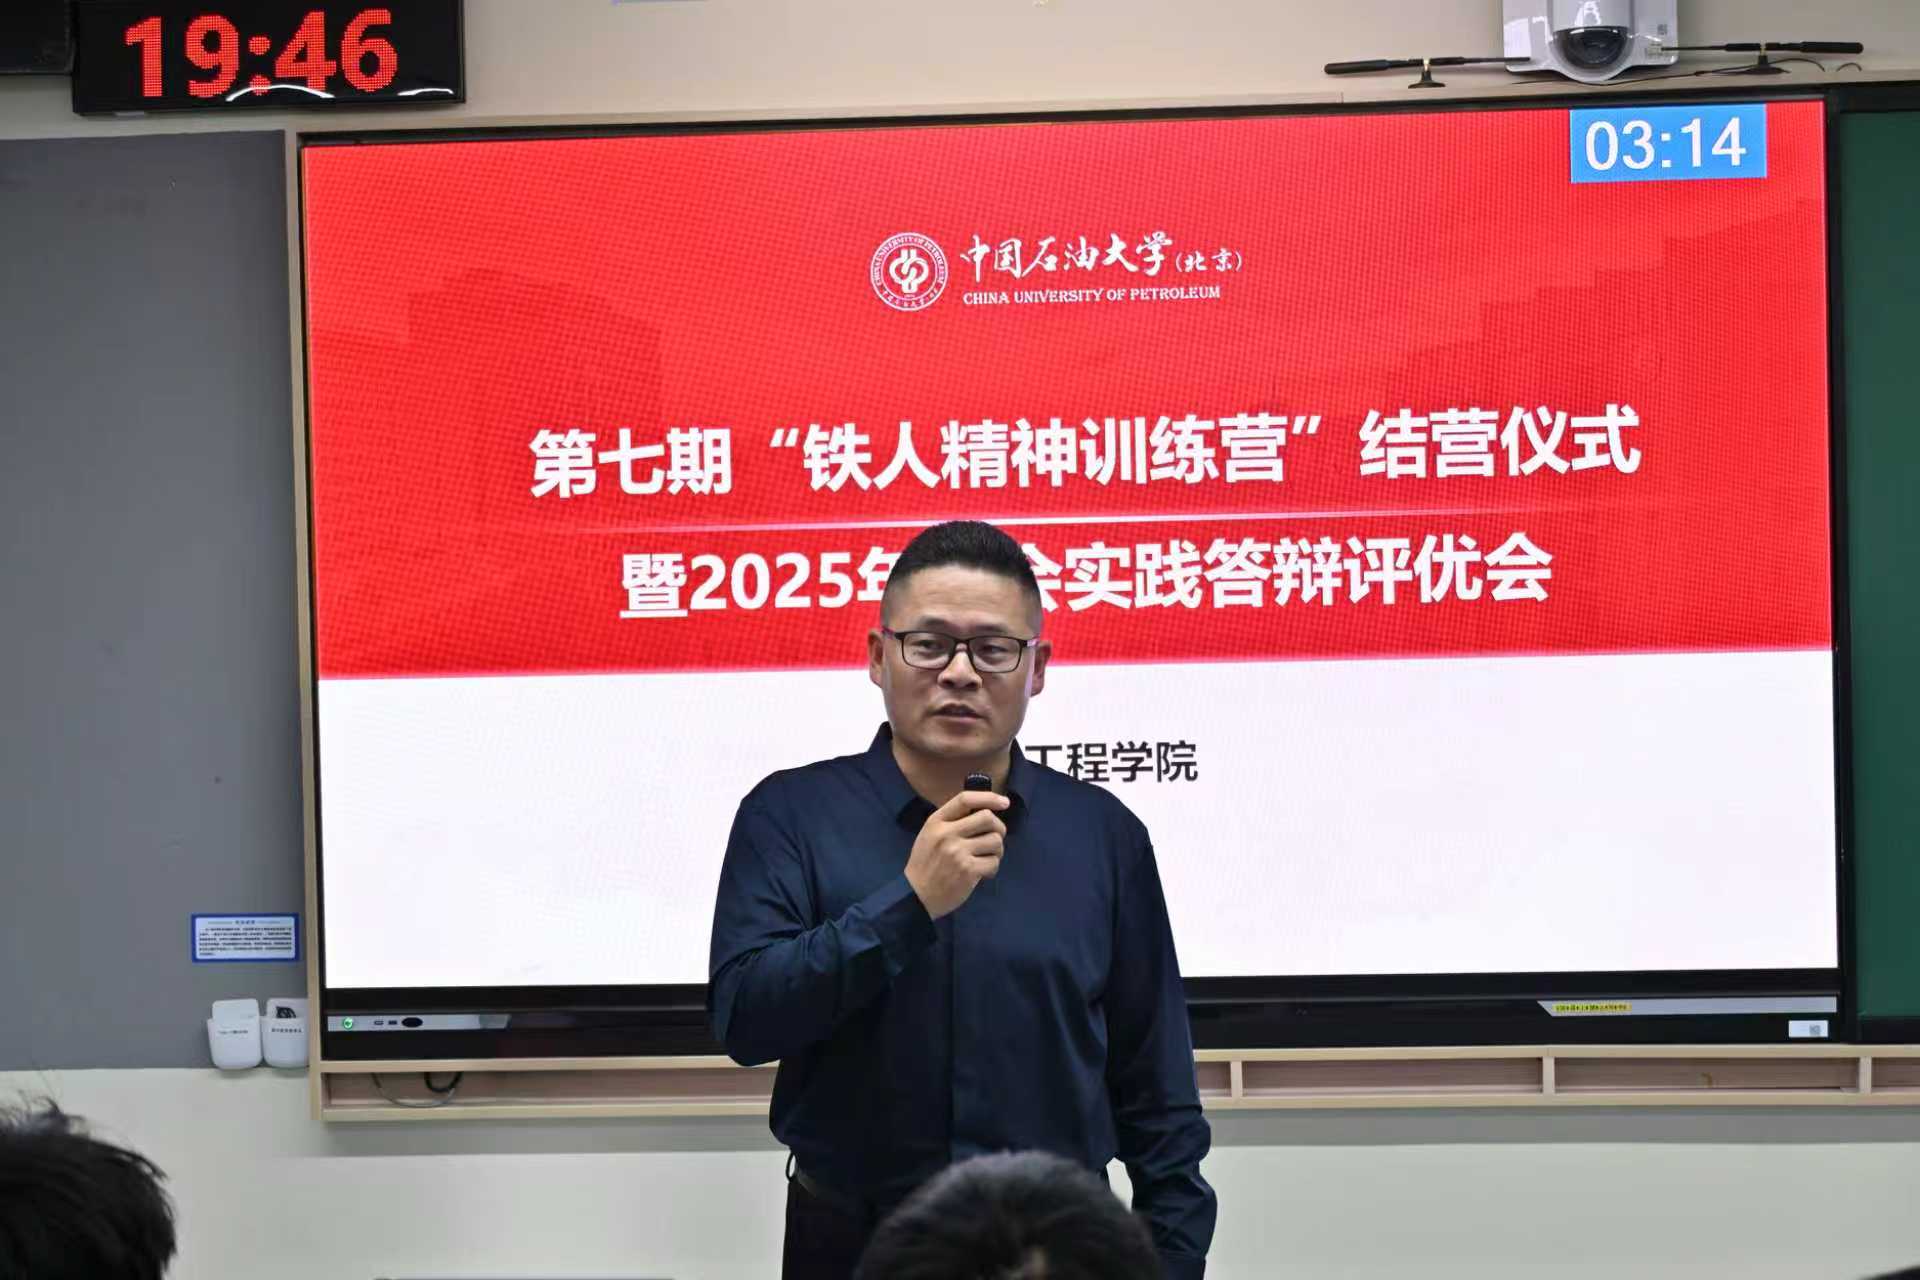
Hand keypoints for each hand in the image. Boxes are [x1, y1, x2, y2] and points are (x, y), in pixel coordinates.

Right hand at [903, 788, 1010, 919]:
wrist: (917, 894)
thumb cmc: (926, 863)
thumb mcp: (930, 834)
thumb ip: (951, 822)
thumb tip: (985, 812)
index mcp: (936, 821)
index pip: (965, 799)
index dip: (988, 797)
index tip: (1004, 802)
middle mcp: (947, 833)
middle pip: (987, 818)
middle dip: (998, 828)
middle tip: (994, 839)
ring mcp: (958, 852)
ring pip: (995, 840)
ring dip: (997, 850)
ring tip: (987, 858)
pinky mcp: (968, 870)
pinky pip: (994, 862)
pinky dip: (993, 867)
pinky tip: (983, 872)